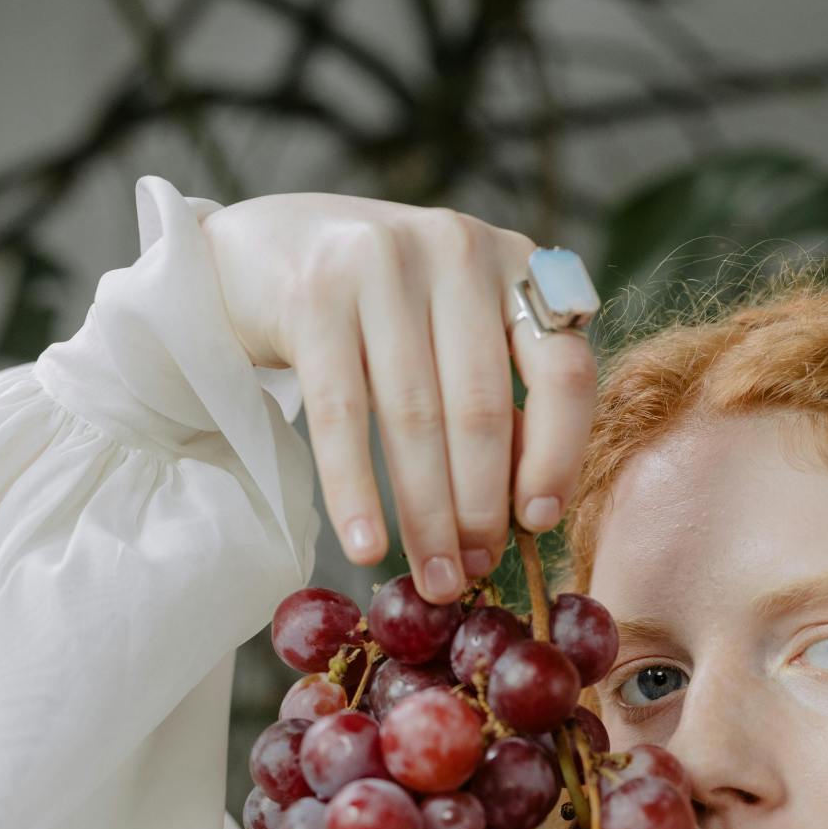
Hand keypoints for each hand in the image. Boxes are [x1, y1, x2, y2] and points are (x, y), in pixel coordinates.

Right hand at [201, 193, 597, 598]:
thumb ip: (500, 397)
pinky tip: (366, 547)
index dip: (558, 456)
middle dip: (479, 509)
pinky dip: (355, 493)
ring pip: (415, 419)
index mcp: (515, 263)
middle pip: (482, 409)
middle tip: (472, 575)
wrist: (264, 249)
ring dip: (425, 516)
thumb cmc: (378, 312)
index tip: (539, 522)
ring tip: (431, 579)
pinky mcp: (313, 293)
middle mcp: (456, 250)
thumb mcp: (454, 335)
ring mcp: (382, 262)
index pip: (563, 370)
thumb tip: (530, 507)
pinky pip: (341, 416)